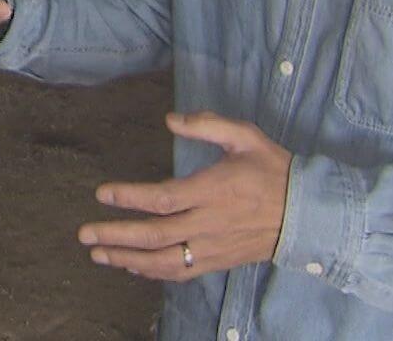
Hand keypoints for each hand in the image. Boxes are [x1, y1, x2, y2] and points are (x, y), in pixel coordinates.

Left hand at [77, 112, 291, 279]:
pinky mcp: (217, 261)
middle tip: (84, 234)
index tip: (103, 194)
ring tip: (99, 254)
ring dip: (127, 259)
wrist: (308, 214)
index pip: (163, 198)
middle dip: (116, 235)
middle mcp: (209, 223)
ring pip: (163, 260)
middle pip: (155, 234)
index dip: (130, 197)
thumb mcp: (246, 137)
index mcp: (213, 190)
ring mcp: (212, 247)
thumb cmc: (274, 170)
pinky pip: (180, 272)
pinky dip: (153, 273)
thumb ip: (207, 125)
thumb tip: (170, 119)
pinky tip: (132, 267)